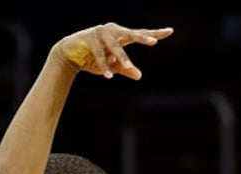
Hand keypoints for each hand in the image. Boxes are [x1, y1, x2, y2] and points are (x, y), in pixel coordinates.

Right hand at [56, 22, 173, 79]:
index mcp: (121, 36)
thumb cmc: (94, 58)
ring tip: (128, 68)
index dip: (154, 33)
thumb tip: (139, 76)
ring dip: (121, 58)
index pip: (140, 34)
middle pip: (131, 34)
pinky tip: (109, 75)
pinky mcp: (88, 38)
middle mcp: (113, 31)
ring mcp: (100, 33)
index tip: (170, 31)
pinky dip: (104, 65)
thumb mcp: (113, 65)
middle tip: (154, 42)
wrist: (70, 55)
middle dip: (142, 38)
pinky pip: (99, 54)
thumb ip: (125, 69)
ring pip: (115, 46)